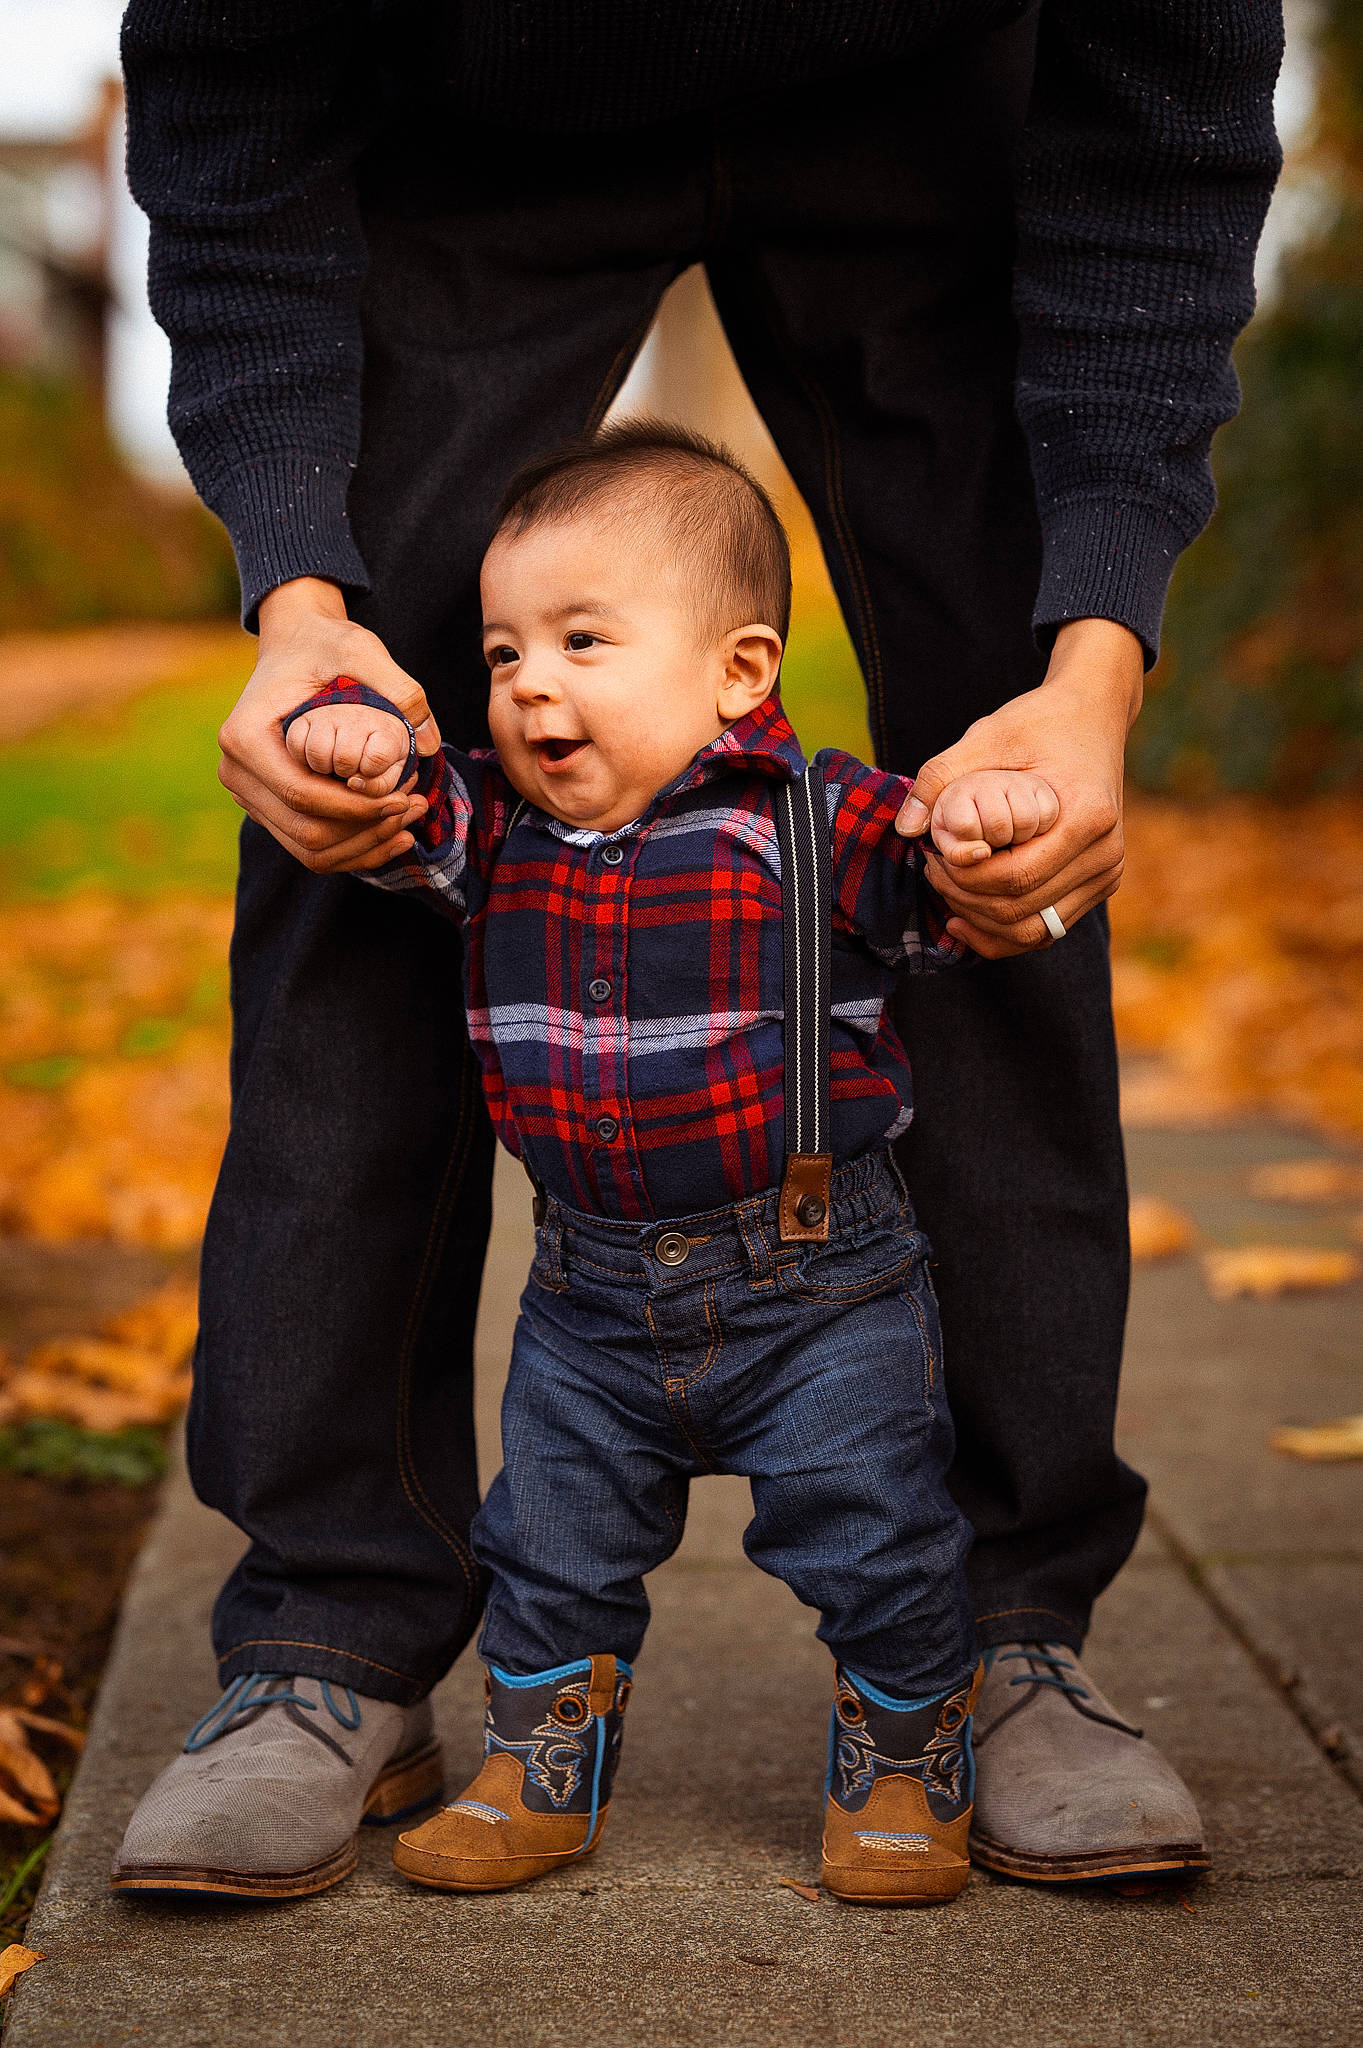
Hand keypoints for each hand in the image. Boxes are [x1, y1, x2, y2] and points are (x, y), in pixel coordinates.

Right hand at [218, 577, 438, 873]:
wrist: (295, 645)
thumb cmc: (324, 644)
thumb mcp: (362, 650)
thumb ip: (400, 688)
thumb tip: (429, 745)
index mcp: (245, 737)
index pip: (304, 796)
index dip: (359, 809)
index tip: (405, 798)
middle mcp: (235, 772)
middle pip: (305, 833)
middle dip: (365, 832)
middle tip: (413, 808)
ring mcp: (247, 794)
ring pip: (308, 849)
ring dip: (362, 847)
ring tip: (407, 823)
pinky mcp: (265, 807)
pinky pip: (308, 846)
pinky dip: (351, 848)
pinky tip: (391, 832)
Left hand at [895, 619, 1143, 956]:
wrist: (1092, 715)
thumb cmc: (1038, 723)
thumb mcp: (986, 736)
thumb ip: (940, 777)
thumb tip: (907, 829)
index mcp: (1086, 817)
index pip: (1016, 877)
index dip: (965, 880)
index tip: (933, 858)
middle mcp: (1105, 854)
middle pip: (1023, 910)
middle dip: (967, 901)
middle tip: (933, 873)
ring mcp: (1107, 874)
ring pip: (1035, 931)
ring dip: (982, 922)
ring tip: (949, 889)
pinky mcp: (1099, 884)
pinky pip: (1047, 929)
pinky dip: (1004, 931)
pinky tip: (966, 916)